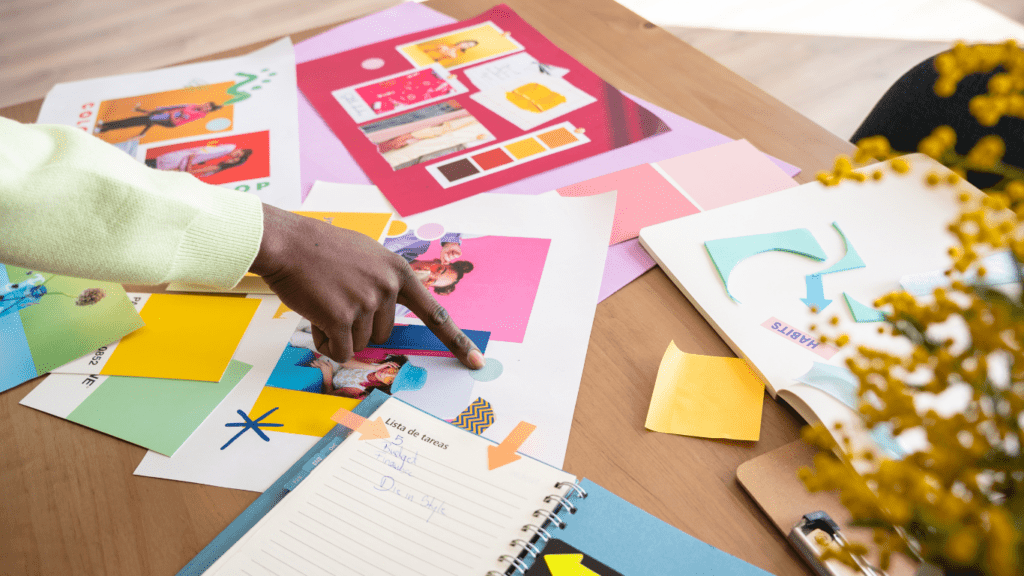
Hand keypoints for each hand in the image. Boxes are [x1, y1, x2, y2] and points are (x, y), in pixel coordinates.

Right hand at [250, 205, 484, 368]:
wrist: (287, 242)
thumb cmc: (320, 250)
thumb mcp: (366, 256)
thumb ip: (384, 282)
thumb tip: (386, 316)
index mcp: (399, 272)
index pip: (435, 313)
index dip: (456, 341)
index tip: (476, 362)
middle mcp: (389, 286)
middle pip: (382, 334)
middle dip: (357, 327)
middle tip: (335, 298)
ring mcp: (367, 302)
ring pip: (359, 344)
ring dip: (337, 333)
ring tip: (322, 301)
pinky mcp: (341, 317)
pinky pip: (339, 351)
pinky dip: (325, 343)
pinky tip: (313, 316)